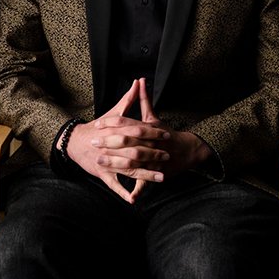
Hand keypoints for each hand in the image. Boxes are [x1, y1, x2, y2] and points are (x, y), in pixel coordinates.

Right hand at [66, 79, 169, 202]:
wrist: (74, 141)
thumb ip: (128, 99)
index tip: (166, 135)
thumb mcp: (112, 114)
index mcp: (114, 130)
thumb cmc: (97, 128)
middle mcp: (110, 146)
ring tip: (161, 177)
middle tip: (167, 156)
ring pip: (128, 168)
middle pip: (134, 150)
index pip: (136, 130)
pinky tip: (134, 199)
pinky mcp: (102, 173)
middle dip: (153, 154)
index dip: (152, 133)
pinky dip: (123, 192)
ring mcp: (106, 161)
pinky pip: (114, 184)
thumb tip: (138, 82)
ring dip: (145, 174)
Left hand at [95, 79, 213, 189]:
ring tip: (98, 161)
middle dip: (108, 141)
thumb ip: (143, 99)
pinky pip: (145, 182)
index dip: (110, 123)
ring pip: (133, 161)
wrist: (187, 150)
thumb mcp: (152, 117)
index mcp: (147, 128)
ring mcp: (153, 159)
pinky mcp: (156, 172)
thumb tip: (139, 80)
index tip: (96, 124)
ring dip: (115, 163)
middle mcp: (149, 143)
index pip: (126, 123)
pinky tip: (128, 197)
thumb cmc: (165, 133)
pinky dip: (138, 190)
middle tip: (92, 141)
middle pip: (127, 141)